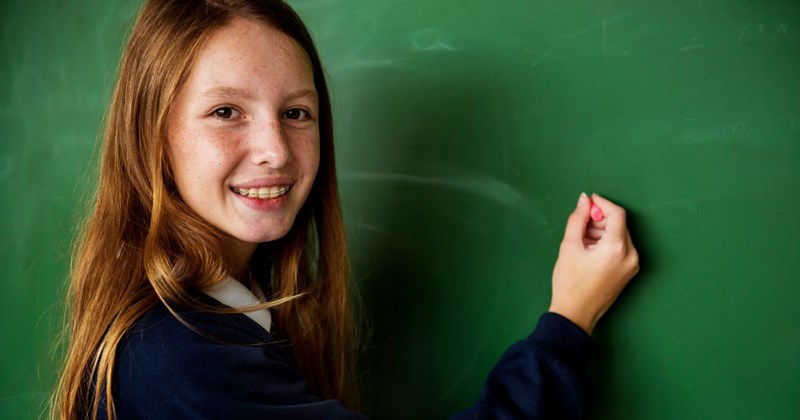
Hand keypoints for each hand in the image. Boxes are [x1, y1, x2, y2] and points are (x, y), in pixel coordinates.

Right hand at [549, 193, 639, 334]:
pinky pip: (621, 248)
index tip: (589, 202)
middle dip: (600, 220)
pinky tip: (590, 251)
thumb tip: (584, 200)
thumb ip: (578, 219)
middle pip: (619, 224)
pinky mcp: (629, 272)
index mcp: (617, 248)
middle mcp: (630, 256)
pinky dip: (607, 243)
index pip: (617, 214)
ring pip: (620, 235)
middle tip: (580, 224)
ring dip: (602, 231)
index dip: (602, 203)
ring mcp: (632, 265)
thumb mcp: (569, 246)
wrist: (575, 314)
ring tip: (582, 242)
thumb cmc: (570, 283)